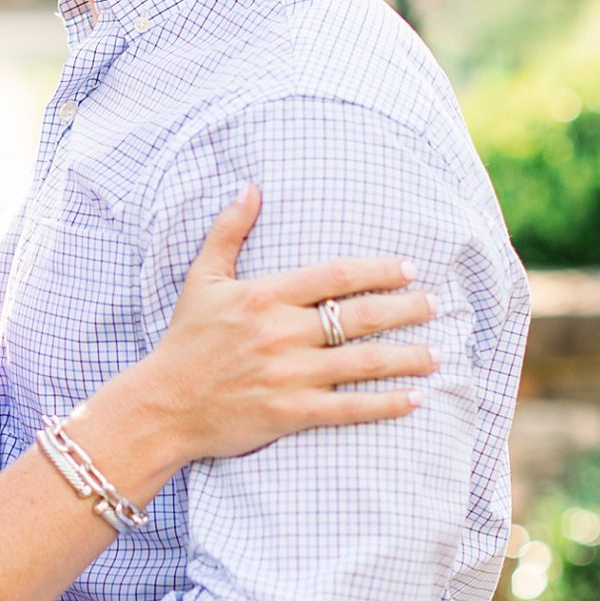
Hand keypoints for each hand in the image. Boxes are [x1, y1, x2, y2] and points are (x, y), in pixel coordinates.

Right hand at [151, 186, 437, 460]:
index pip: (334, 275)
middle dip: (405, 310)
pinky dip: (385, 404)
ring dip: (406, 358)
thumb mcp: (201, 280)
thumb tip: (250, 187)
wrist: (162, 407)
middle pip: (359, 316)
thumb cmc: (185, 342)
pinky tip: (414, 399)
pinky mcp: (290, 413)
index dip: (378, 270)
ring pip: (362, 363)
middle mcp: (280, 333)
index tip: (408, 269)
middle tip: (436, 305)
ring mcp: (288, 375)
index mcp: (263, 296)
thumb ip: (229, 231)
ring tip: (437, 354)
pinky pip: (349, 409)